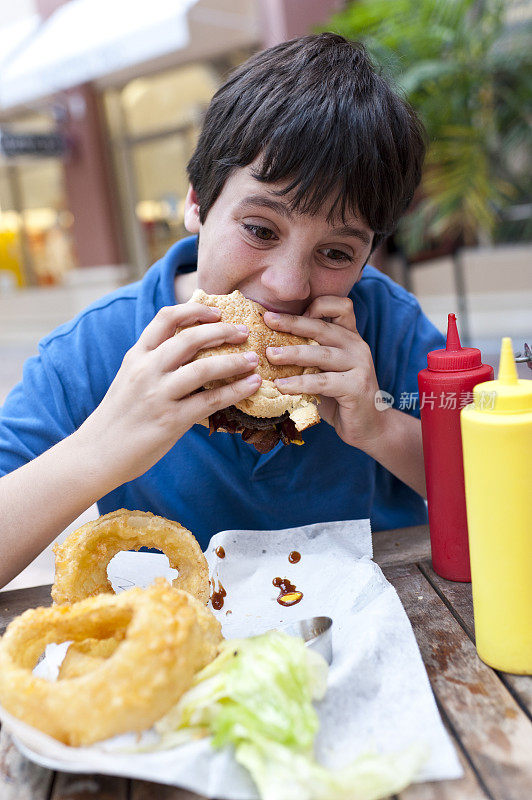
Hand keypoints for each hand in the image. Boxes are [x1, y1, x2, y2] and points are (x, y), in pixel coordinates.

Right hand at [80, 302, 260, 483]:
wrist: (97, 453)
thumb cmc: (119, 417)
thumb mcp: (130, 379)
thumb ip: (154, 362)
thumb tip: (192, 350)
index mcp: (137, 356)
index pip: (166, 318)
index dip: (195, 310)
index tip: (217, 311)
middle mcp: (146, 370)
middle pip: (190, 338)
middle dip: (222, 331)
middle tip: (244, 332)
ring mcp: (158, 395)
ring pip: (204, 369)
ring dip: (234, 361)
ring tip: (253, 359)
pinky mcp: (170, 420)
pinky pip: (210, 401)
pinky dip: (236, 391)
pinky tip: (252, 386)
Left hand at [264, 297, 383, 450]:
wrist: (369, 426)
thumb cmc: (340, 398)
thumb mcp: (325, 370)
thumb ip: (310, 356)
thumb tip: (270, 347)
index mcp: (350, 337)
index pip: (341, 306)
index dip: (318, 306)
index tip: (292, 316)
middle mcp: (357, 346)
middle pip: (323, 327)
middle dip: (292, 323)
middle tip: (268, 321)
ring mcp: (360, 366)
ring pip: (322, 353)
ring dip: (293, 353)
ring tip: (270, 356)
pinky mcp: (356, 387)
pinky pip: (323, 382)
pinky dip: (300, 383)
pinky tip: (281, 386)